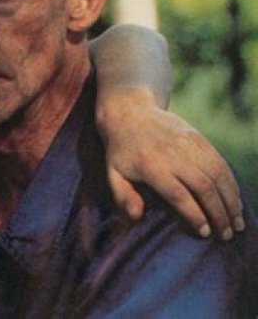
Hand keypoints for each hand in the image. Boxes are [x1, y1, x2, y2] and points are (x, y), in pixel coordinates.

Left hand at [96, 88, 243, 239]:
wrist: (130, 113)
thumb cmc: (120, 151)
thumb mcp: (112, 173)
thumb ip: (122, 196)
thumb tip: (136, 216)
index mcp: (150, 165)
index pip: (178, 194)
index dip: (194, 214)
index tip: (204, 233)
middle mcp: (173, 154)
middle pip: (203, 186)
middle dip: (218, 213)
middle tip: (226, 235)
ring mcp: (188, 144)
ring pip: (217, 175)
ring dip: (230, 201)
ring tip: (236, 223)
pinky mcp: (199, 137)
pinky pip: (220, 162)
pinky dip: (231, 183)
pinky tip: (235, 201)